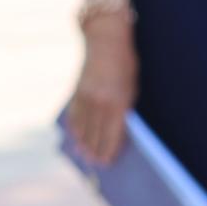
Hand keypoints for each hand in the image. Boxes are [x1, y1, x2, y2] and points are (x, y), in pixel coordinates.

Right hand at [66, 23, 137, 167]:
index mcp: (118, 102)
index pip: (113, 134)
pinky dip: (75, 126)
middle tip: (94, 164)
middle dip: (95, 150)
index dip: (109, 149)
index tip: (107, 162)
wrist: (106, 40)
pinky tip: (75, 135)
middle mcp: (100, 102)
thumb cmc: (126, 64)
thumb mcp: (132, 88)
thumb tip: (117, 130)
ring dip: (83, 142)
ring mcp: (86, 96)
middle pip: (96, 133)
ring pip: (83, 125)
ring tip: (83, 155)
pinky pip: (74, 113)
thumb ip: (124, 109)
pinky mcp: (77, 90)